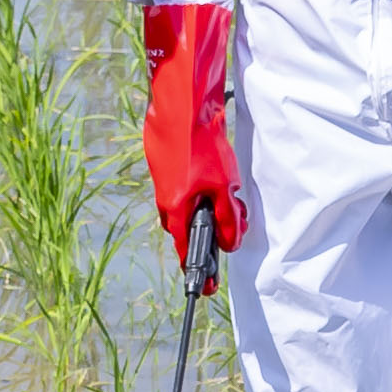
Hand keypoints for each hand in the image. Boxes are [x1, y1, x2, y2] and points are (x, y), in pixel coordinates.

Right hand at [137, 0, 247, 259]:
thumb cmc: (200, 146)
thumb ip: (227, 217)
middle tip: (220, 243)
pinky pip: (181, 183)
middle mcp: (164, 198)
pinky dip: (196, 185)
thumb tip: (230, 243)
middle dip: (203, 235)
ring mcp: (161, 178)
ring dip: (201, 207)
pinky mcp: (163, 160)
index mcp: (175, 209)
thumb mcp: (222, 186)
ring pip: (184, 203)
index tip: (204, 287)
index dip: (197, 268)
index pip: (185, 249)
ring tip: (223, 198)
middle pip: (184, 227)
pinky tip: (210, 173)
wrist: (182, 104)